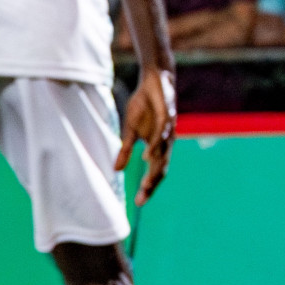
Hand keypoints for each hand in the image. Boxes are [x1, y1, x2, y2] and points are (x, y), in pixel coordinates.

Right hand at [117, 68, 174, 205]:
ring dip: (155, 171)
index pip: (154, 171)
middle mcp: (165, 143)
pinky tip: (147, 157)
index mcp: (157, 147)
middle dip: (151, 185)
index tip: (137, 202)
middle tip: (141, 199)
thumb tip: (117, 170)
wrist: (156, 81)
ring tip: (147, 185)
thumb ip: (126, 150)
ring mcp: (167, 131)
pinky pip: (161, 136)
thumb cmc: (144, 106)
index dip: (148, 187)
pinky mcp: (167, 117)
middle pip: (160, 169)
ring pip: (163, 156)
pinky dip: (155, 148)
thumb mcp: (130, 130)